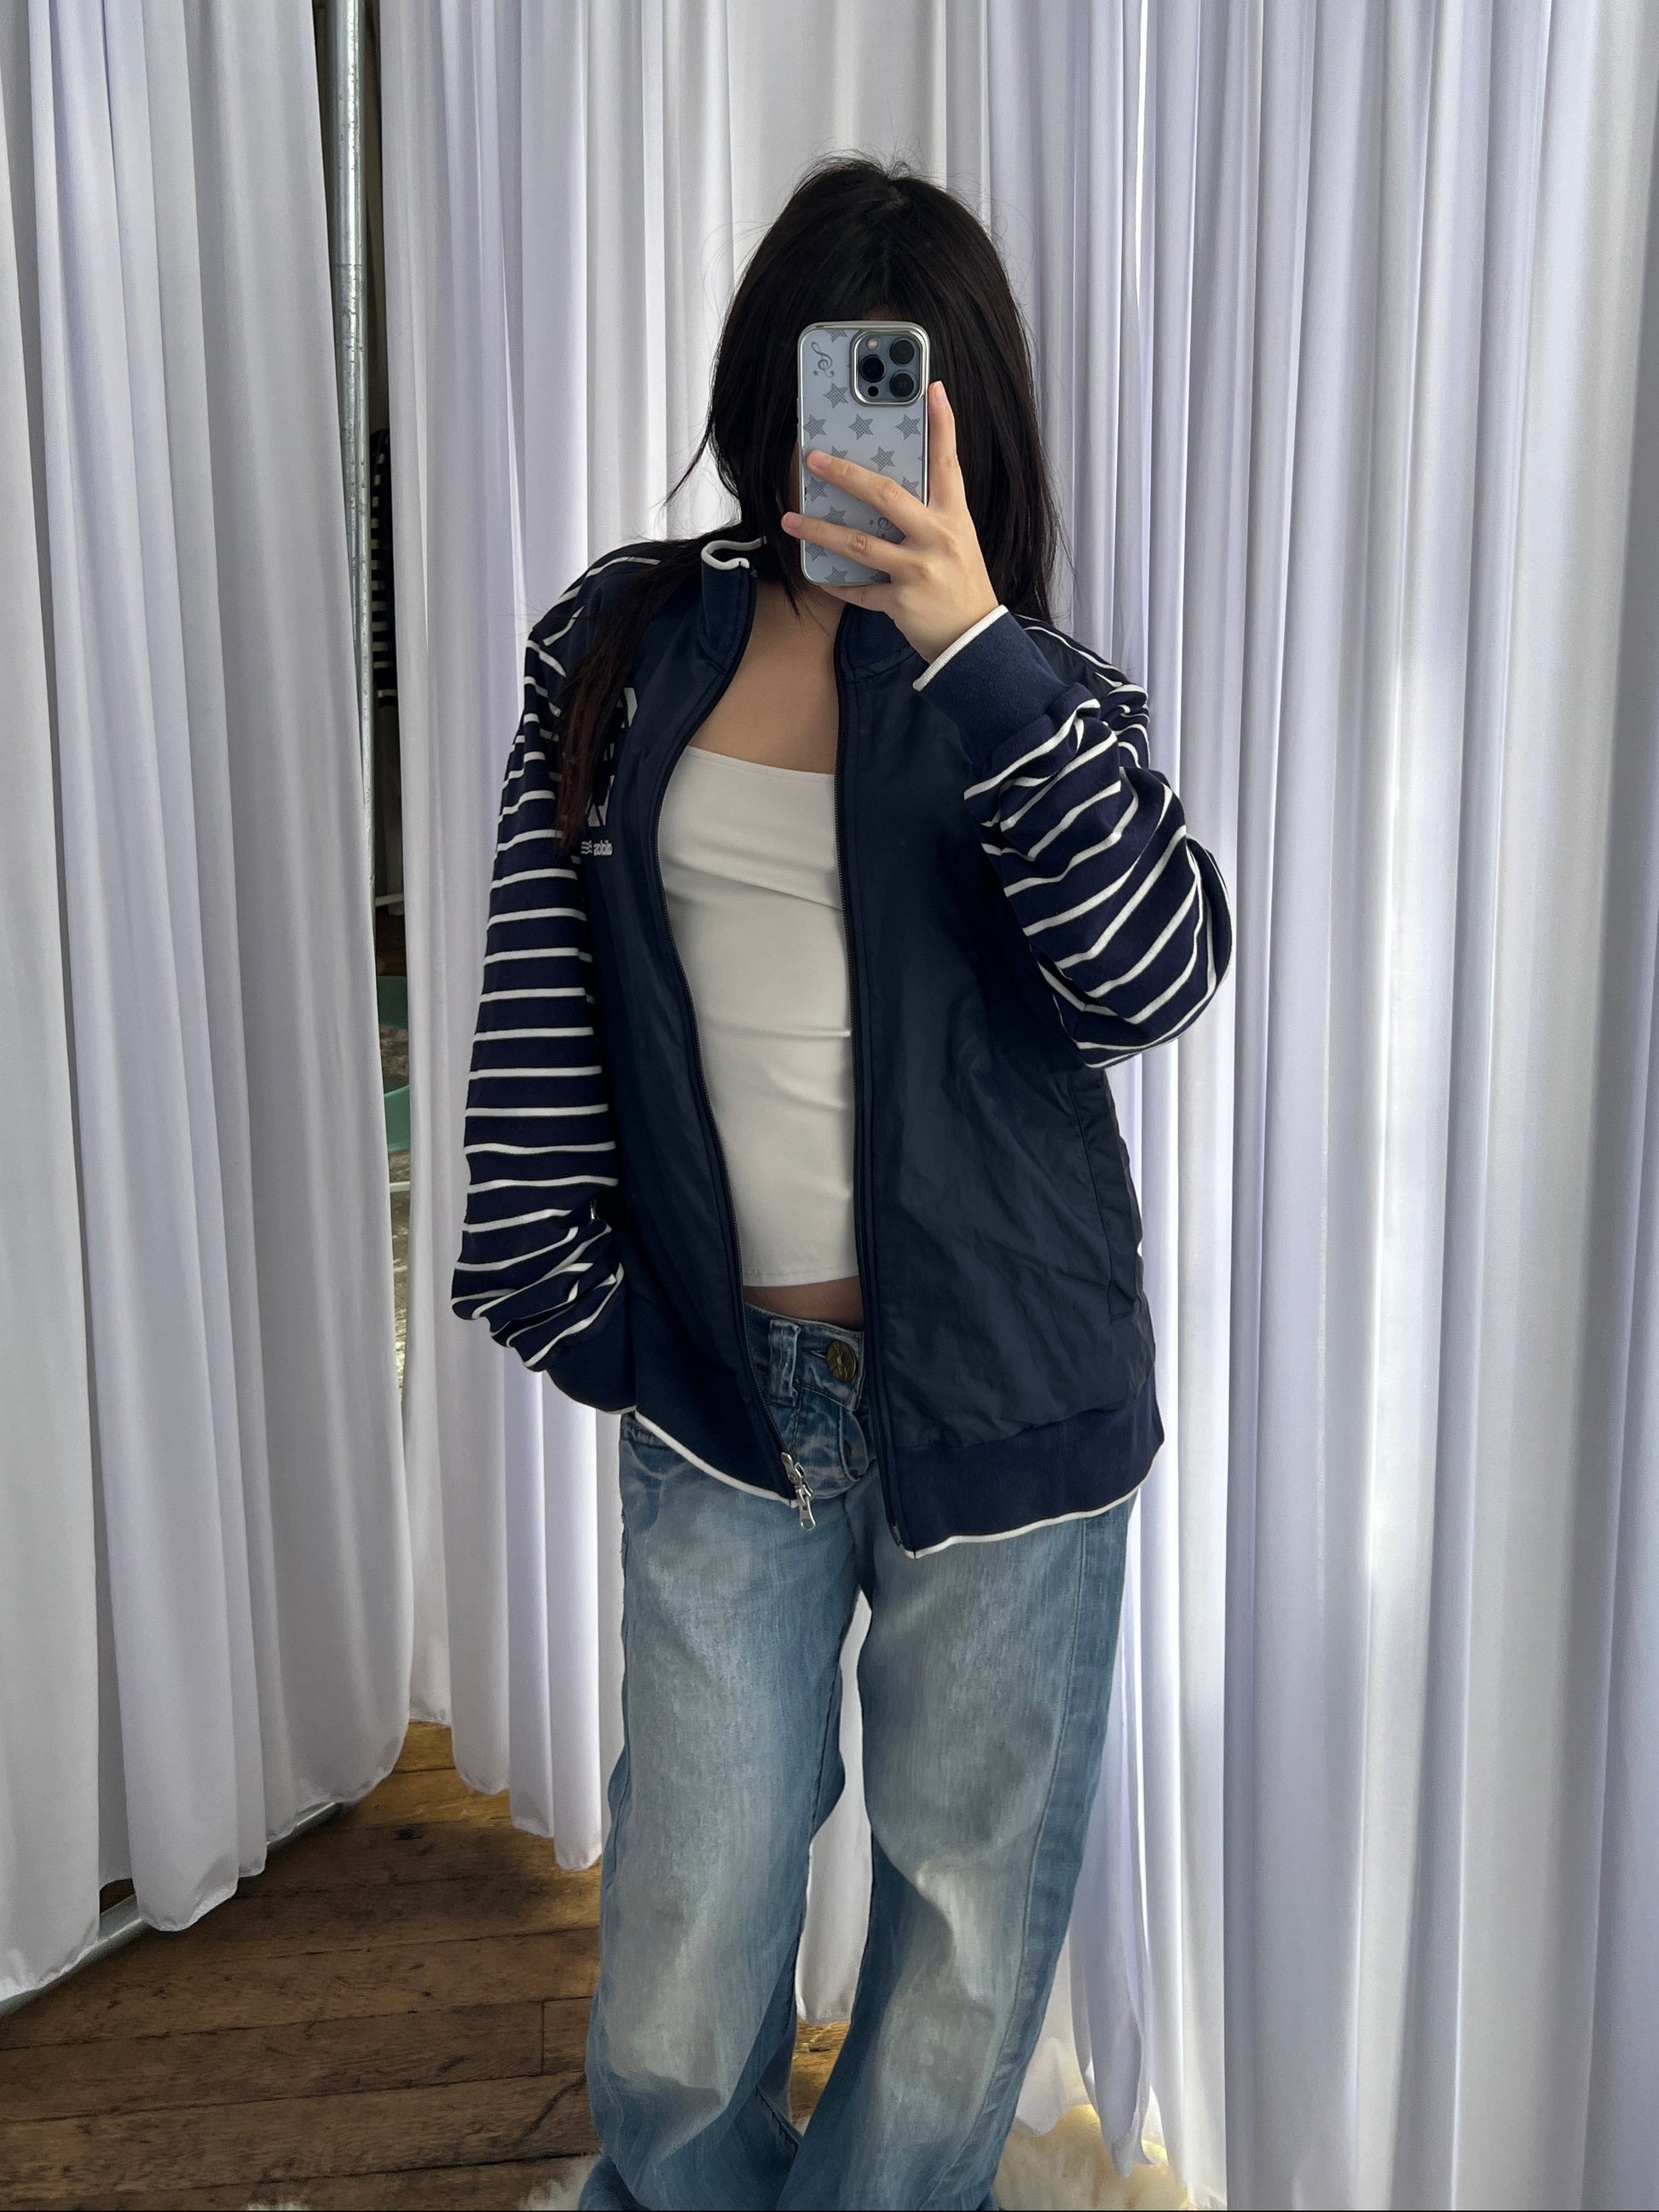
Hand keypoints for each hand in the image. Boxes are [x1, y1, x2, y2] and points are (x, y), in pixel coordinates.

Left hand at [781, 381, 999, 664]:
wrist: (974, 640)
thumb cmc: (961, 582)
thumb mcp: (958, 539)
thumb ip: (931, 511)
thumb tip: (889, 485)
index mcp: (953, 516)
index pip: (948, 461)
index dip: (943, 424)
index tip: (932, 388)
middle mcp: (937, 538)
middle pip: (885, 495)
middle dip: (845, 474)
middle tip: (814, 458)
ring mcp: (918, 571)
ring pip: (859, 543)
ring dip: (819, 530)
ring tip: (790, 520)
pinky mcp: (901, 602)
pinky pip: (859, 590)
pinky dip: (837, 583)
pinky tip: (819, 575)